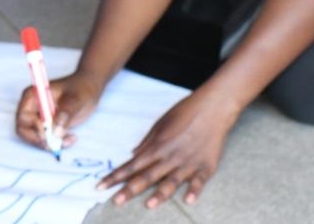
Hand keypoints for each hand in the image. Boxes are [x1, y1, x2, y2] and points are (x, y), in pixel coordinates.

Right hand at [16, 71, 104, 148]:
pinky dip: (57, 143)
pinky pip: (47, 139)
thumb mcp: (75, 99)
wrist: (89, 89)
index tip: (49, 132)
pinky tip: (71, 138)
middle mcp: (32, 107)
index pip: (23, 116)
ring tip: (68, 140)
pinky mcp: (48, 125)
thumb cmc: (80, 89)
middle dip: (38, 140)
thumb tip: (55, 133)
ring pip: (35, 137)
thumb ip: (64, 114)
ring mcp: (39, 117)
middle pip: (24, 129)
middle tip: (55, 144)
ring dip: (50, 143)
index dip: (33, 127)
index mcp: (33, 96)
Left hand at [97, 90, 238, 207]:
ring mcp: (189, 162)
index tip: (101, 185)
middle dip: (130, 189)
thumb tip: (133, 155)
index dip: (116, 176)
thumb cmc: (183, 113)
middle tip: (115, 201)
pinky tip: (188, 200)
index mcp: (157, 146)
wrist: (212, 108)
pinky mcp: (207, 165)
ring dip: (160, 194)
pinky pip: (200, 180)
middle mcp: (170, 156)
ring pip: (171, 181)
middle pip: (147, 176)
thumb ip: (147, 142)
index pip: (132, 165)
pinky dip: (194, 190)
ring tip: (148, 205)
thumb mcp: (160, 124)